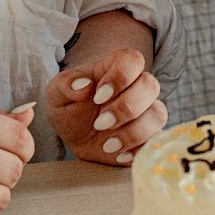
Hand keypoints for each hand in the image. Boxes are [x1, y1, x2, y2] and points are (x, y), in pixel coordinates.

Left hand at [46, 48, 166, 165]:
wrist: (75, 135)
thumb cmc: (69, 107)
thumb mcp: (57, 94)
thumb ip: (65, 85)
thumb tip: (83, 84)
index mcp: (116, 68)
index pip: (133, 60)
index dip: (120, 77)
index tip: (97, 97)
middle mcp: (137, 87)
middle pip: (150, 85)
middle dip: (126, 107)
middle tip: (99, 123)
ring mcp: (146, 112)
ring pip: (157, 114)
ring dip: (134, 132)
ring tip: (108, 144)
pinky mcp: (148, 136)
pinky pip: (156, 140)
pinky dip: (138, 149)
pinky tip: (118, 154)